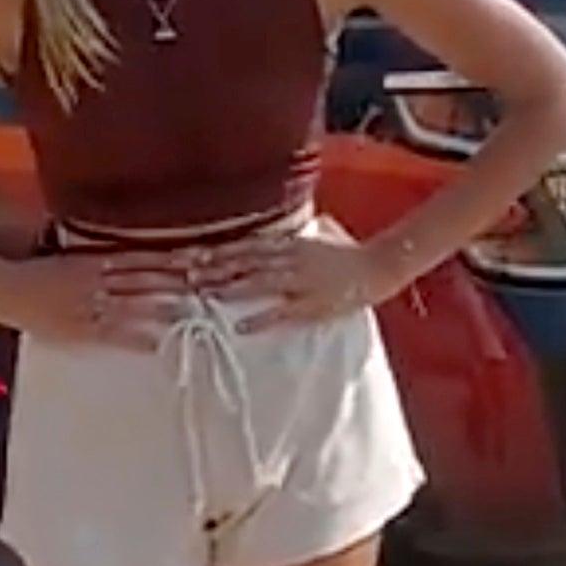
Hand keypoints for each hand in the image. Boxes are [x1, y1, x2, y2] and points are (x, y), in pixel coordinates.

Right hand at [0, 250, 189, 350]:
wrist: (6, 289)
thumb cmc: (37, 272)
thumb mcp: (71, 256)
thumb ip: (98, 256)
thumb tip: (126, 257)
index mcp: (96, 259)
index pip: (142, 257)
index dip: (171, 258)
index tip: (199, 258)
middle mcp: (98, 280)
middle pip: (146, 278)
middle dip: (177, 281)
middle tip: (208, 282)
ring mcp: (91, 305)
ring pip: (136, 304)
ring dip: (165, 306)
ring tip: (194, 309)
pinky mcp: (82, 330)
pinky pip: (115, 334)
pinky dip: (138, 338)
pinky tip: (159, 342)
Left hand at [185, 235, 398, 334]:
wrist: (378, 266)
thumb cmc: (347, 253)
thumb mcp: (315, 238)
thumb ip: (290, 239)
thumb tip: (268, 238)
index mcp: (289, 244)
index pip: (246, 246)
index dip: (219, 251)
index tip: (192, 255)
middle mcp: (290, 258)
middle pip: (245, 261)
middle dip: (215, 267)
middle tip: (187, 274)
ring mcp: (301, 281)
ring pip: (259, 282)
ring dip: (231, 287)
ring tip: (205, 294)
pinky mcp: (313, 304)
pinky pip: (282, 312)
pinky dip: (260, 319)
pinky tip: (240, 327)